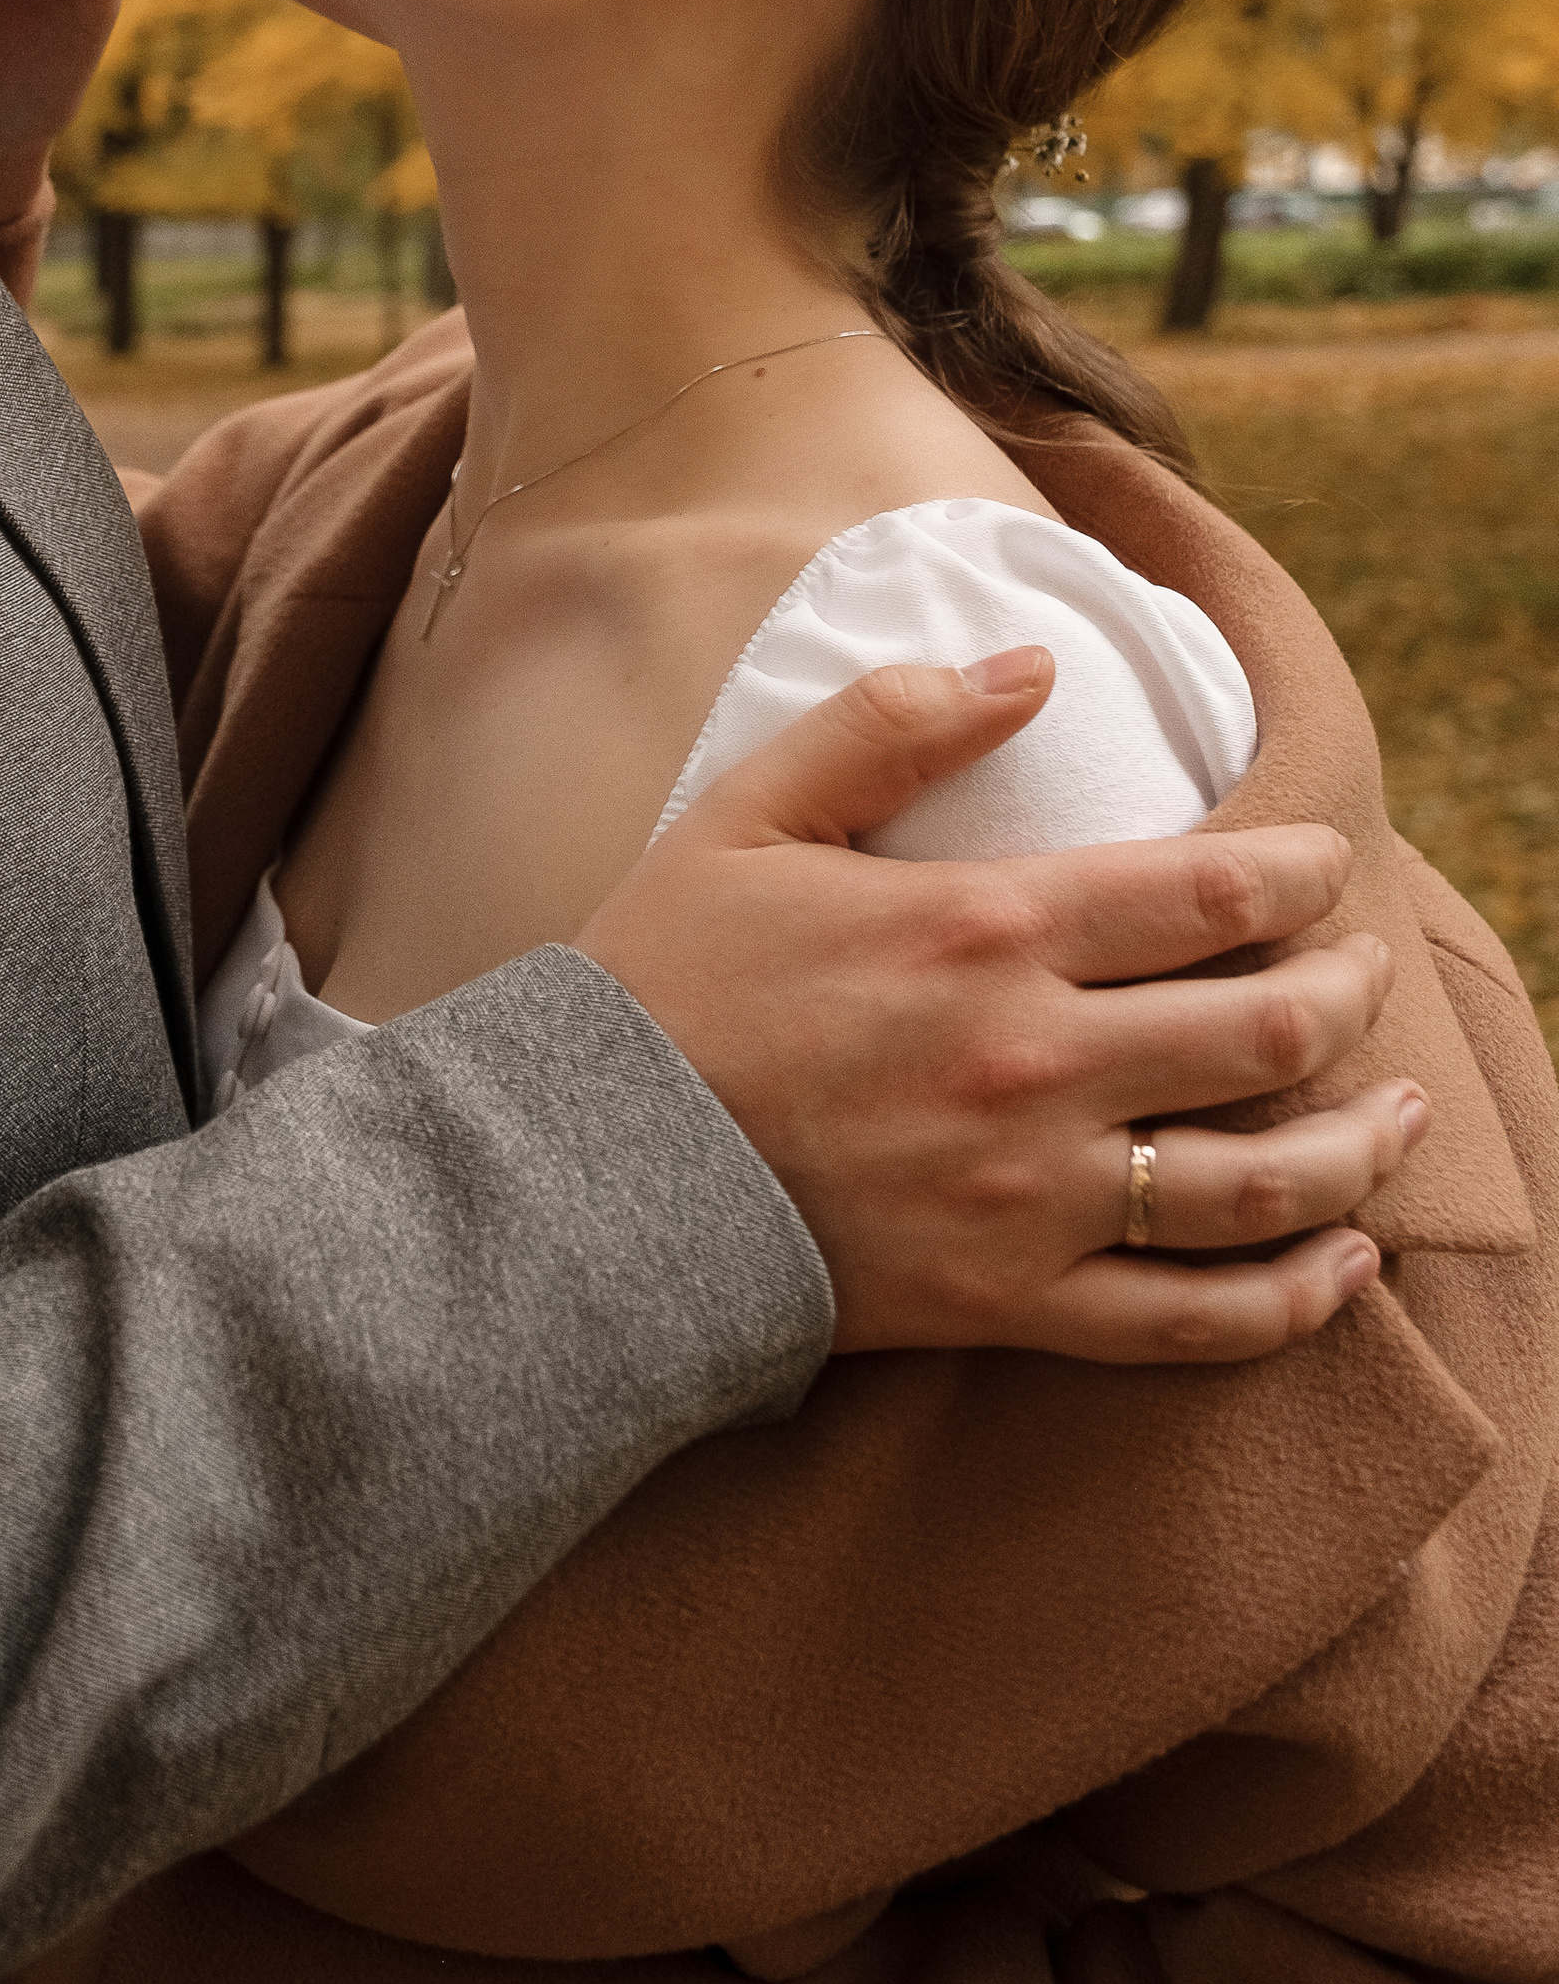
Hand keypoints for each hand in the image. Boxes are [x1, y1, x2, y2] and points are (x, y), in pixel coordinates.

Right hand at [574, 650, 1418, 1363]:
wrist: (579, 1173)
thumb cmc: (659, 982)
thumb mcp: (750, 810)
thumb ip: (893, 722)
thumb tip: (1034, 665)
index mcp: (982, 926)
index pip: (1209, 889)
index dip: (1302, 873)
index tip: (1328, 869)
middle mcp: (1033, 1061)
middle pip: (1265, 1027)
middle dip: (1348, 993)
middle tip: (1365, 977)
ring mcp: (1033, 1195)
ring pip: (1261, 1181)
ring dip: (1360, 1145)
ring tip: (1404, 1115)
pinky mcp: (1012, 1304)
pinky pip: (1192, 1318)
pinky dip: (1292, 1297)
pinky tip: (1344, 1266)